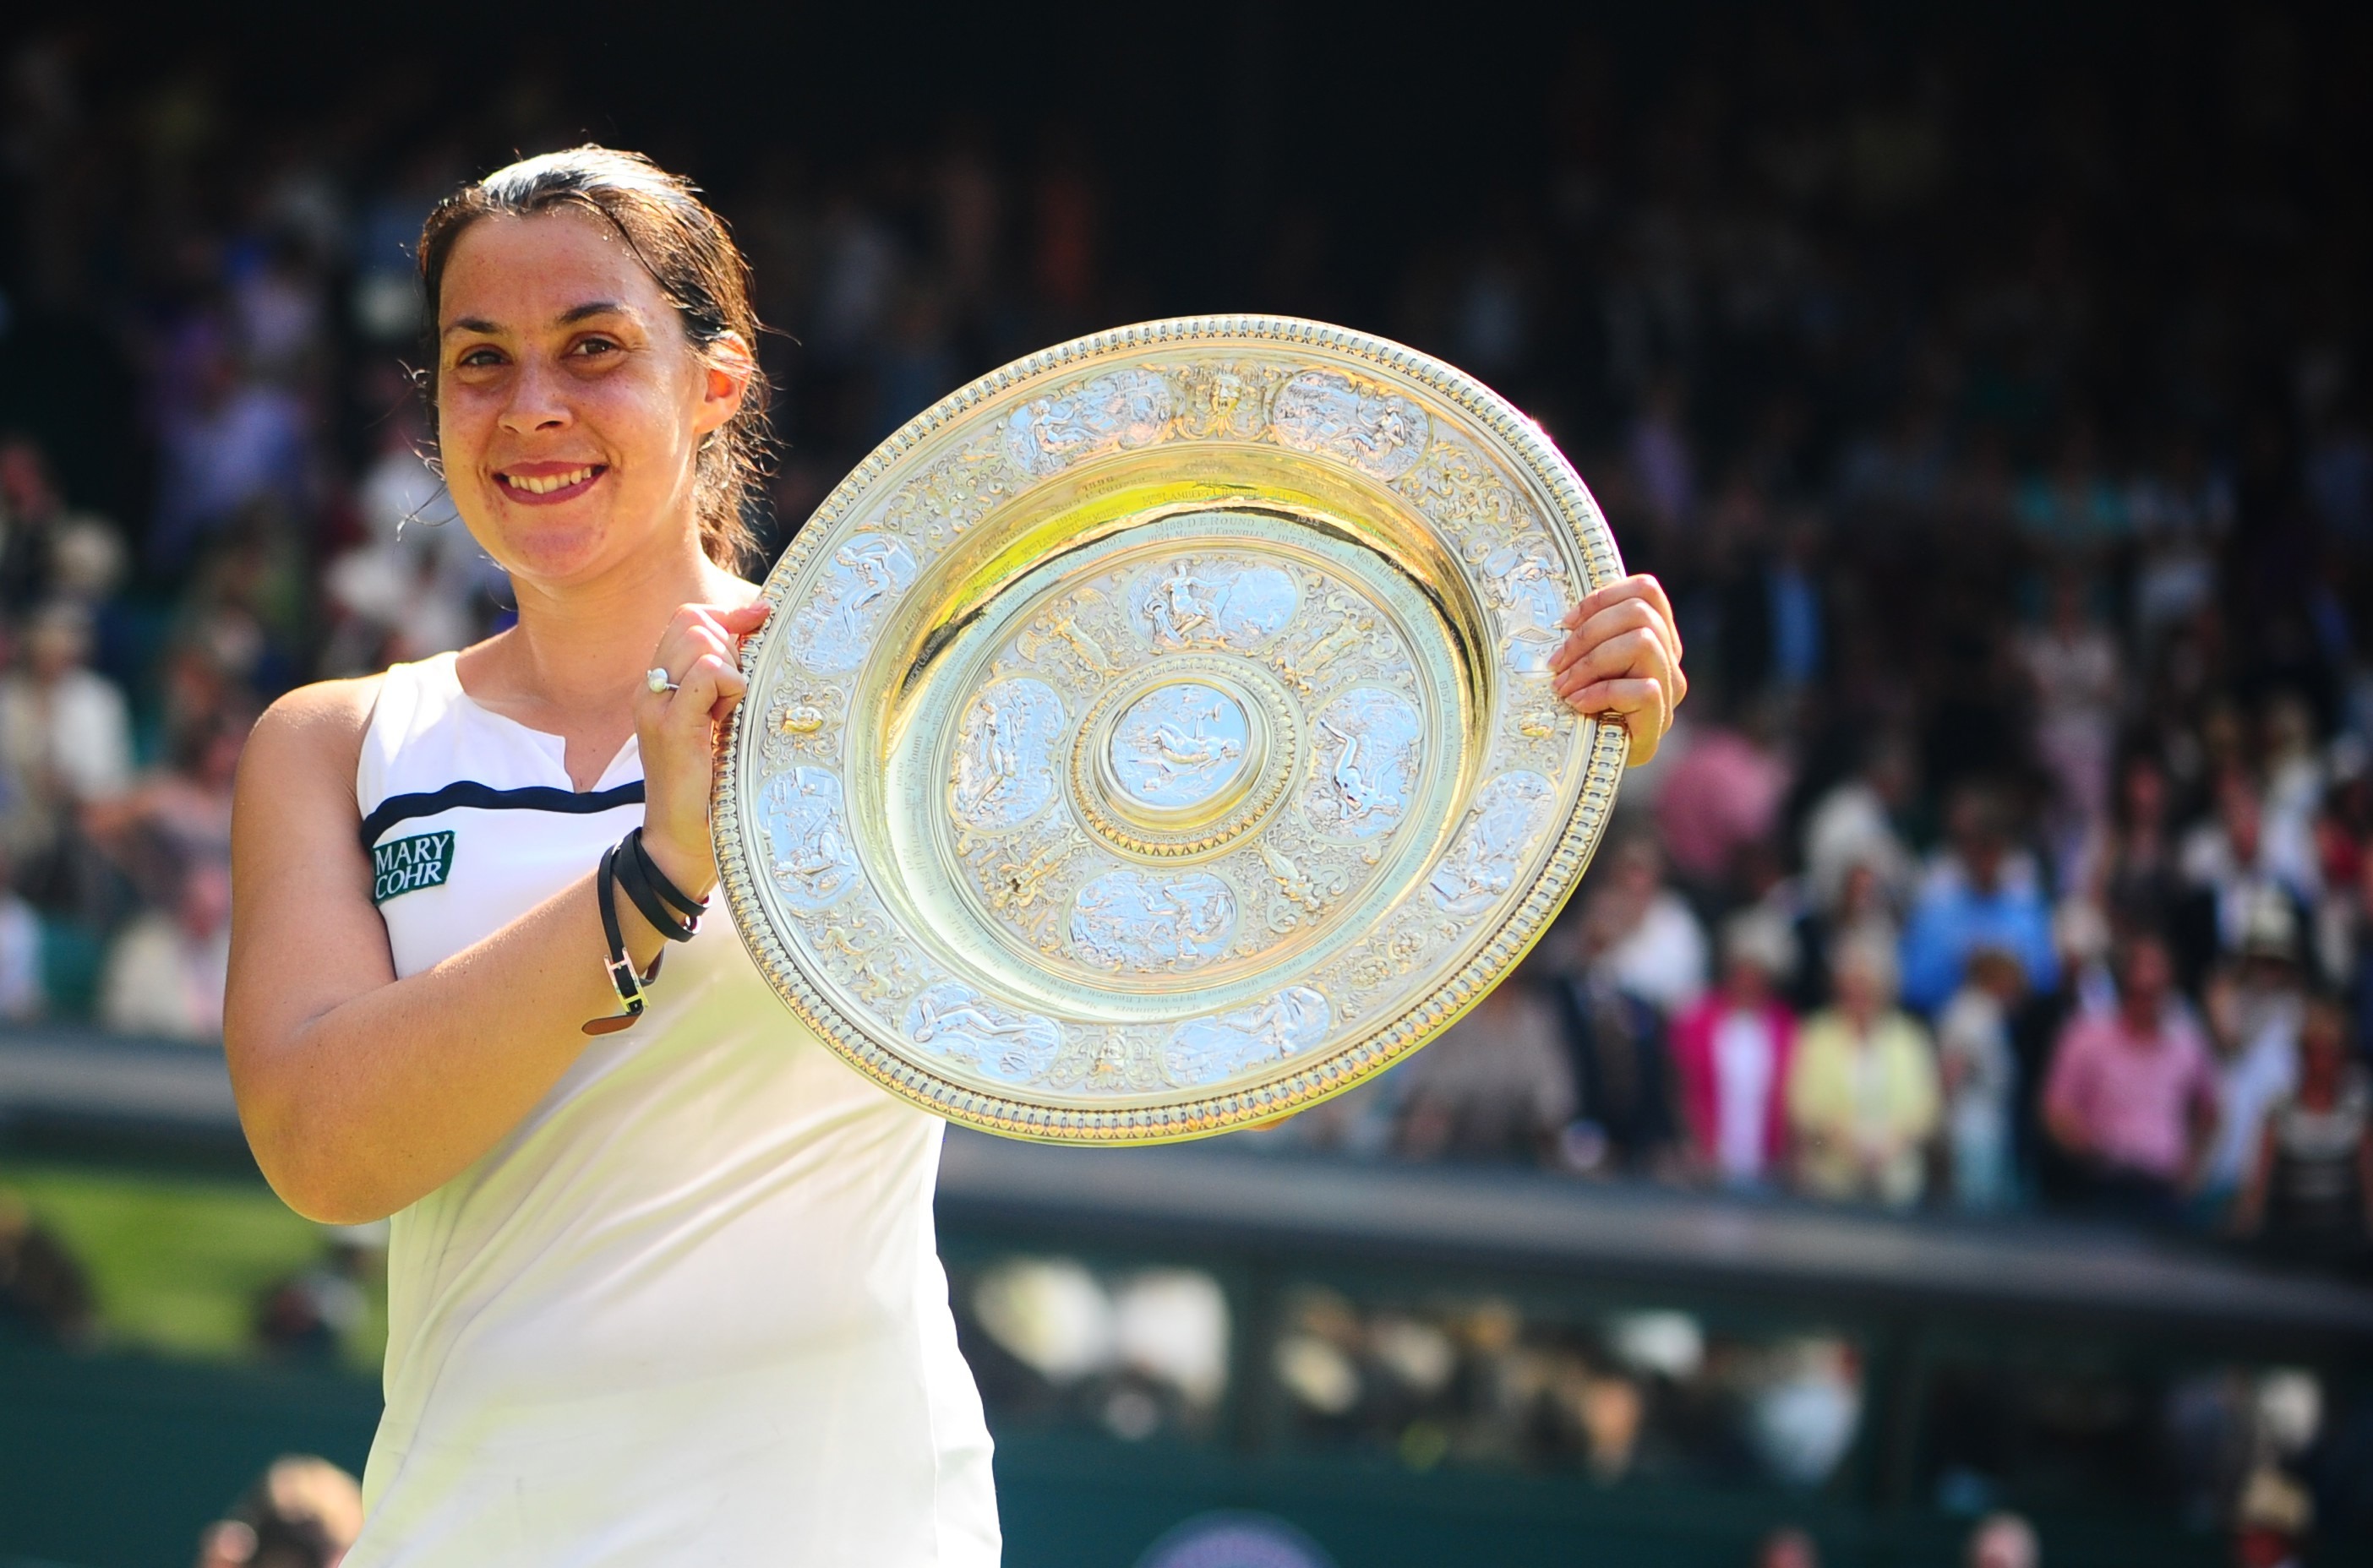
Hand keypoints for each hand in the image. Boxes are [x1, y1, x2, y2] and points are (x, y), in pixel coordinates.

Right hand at [636, 600, 769, 899]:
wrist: (681, 839)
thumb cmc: (709, 783)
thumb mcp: (718, 720)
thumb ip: (726, 679)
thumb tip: (760, 629)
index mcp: (660, 684)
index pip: (687, 618)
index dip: (727, 616)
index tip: (759, 624)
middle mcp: (651, 689)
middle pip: (693, 621)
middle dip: (729, 646)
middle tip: (735, 696)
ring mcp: (657, 707)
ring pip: (700, 640)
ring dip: (730, 669)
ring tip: (728, 713)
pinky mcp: (672, 728)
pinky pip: (706, 674)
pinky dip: (730, 685)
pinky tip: (729, 718)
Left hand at [1548, 573, 1686, 764]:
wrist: (1583, 764)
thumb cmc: (1576, 706)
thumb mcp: (1581, 662)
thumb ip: (1589, 635)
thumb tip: (1564, 618)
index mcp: (1655, 637)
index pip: (1646, 591)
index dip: (1602, 598)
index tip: (1565, 624)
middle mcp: (1669, 661)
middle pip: (1640, 613)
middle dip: (1588, 634)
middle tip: (1557, 664)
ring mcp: (1669, 692)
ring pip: (1643, 643)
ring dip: (1592, 662)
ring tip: (1564, 686)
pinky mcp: (1659, 722)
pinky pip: (1643, 689)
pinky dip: (1602, 692)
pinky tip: (1578, 705)